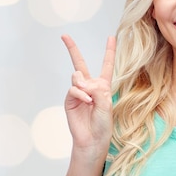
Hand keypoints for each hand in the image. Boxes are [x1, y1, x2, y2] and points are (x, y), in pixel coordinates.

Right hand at [61, 34, 115, 157]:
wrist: (92, 139)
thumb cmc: (103, 124)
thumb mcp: (107, 104)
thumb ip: (97, 90)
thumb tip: (81, 82)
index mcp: (103, 86)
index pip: (106, 65)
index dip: (109, 51)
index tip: (111, 37)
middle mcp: (89, 86)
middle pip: (80, 63)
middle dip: (72, 48)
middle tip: (64, 36)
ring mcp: (78, 92)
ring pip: (77, 76)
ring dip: (83, 85)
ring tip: (89, 99)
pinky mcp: (70, 99)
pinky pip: (73, 89)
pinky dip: (80, 94)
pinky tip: (86, 101)